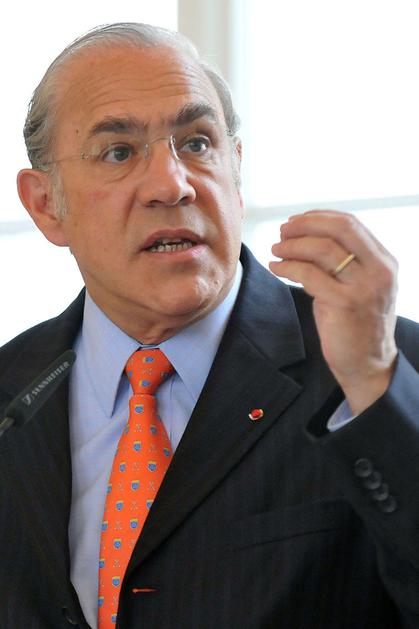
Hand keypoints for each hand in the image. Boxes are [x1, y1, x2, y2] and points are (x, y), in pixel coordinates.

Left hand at [270, 210, 397, 413]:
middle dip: (305, 225)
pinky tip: (276, 268)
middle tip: (282, 231)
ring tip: (276, 249)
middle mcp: (380, 270)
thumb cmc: (356, 324)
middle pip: (339, 229)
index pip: (351, 222)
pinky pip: (309, 274)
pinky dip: (288, 267)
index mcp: (384, 261)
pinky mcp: (345, 304)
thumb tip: (303, 235)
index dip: (318, 217)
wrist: (368, 364)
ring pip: (322, 249)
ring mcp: (364, 287)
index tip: (295, 220)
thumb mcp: (357, 285)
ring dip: (292, 245)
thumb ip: (341, 261)